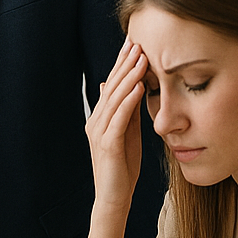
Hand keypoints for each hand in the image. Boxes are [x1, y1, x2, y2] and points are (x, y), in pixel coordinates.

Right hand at [86, 40, 147, 216]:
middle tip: (136, 41)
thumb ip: (127, 112)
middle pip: (111, 86)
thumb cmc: (123, 167)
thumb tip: (130, 89)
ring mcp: (99, 132)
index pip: (111, 85)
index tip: (133, 43)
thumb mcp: (128, 133)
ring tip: (141, 58)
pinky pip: (119, 118)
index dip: (121, 64)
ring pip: (114, 98)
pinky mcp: (107, 144)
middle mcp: (95, 121)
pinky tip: (140, 87)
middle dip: (124, 63)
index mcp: (100, 118)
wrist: (114, 196)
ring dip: (129, 77)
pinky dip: (129, 101)